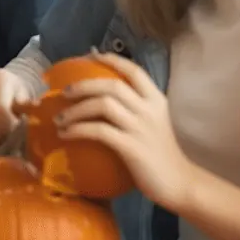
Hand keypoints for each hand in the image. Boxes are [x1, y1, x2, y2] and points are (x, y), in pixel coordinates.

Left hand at [54, 52, 194, 211]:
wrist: (180, 184)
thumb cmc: (162, 154)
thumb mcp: (154, 123)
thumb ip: (136, 108)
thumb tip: (103, 98)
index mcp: (156, 100)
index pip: (134, 71)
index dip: (112, 59)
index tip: (91, 55)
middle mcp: (149, 109)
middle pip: (112, 85)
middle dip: (84, 85)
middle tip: (64, 92)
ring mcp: (140, 128)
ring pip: (102, 105)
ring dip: (75, 110)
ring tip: (58, 118)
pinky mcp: (131, 147)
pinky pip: (98, 131)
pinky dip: (78, 130)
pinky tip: (65, 135)